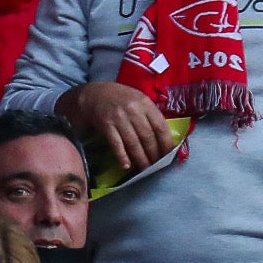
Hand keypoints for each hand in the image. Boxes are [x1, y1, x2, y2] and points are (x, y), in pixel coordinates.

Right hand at [60, 80, 175, 171]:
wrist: (93, 93)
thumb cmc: (120, 98)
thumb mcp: (138, 100)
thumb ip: (150, 115)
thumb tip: (163, 138)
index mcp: (145, 103)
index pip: (161, 127)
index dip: (166, 144)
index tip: (169, 156)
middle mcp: (133, 110)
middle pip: (148, 137)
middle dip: (154, 155)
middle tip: (157, 167)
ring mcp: (119, 118)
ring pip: (133, 143)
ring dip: (140, 159)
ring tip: (145, 169)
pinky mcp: (106, 124)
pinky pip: (116, 144)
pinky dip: (122, 156)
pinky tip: (126, 165)